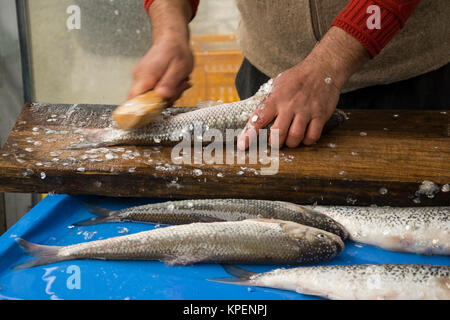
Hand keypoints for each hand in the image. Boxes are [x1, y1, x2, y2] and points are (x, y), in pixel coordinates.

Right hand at [128, 35, 193, 103]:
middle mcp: (139, 79)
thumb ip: (170, 83)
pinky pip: (155, 93)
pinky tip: (175, 82)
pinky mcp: (146, 81)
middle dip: (165, 101)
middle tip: (178, 88)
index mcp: (145, 76)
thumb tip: (162, 97)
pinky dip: (167, 92)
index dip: (142, 111)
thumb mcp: (179, 68)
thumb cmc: (176, 51)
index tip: (158, 109)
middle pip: (146, 103)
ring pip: (152, 99)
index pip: (134, 100)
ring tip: (179, 82)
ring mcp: (141, 80)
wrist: (171, 39)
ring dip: (168, 96)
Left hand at [237, 27, 368, 149]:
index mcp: (276, 98)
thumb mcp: (277, 85)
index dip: (249, 134)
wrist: (323, 68)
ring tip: (289, 140)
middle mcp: (290, 105)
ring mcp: (306, 110)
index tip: (243, 145)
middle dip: (274, 143)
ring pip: (295, 137)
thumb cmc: (297, 78)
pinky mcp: (321, 115)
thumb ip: (267, 102)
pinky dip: (306, 141)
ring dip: (290, 143)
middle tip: (274, 142)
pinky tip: (304, 137)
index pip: (259, 119)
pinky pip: (312, 136)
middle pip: (278, 134)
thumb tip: (254, 118)